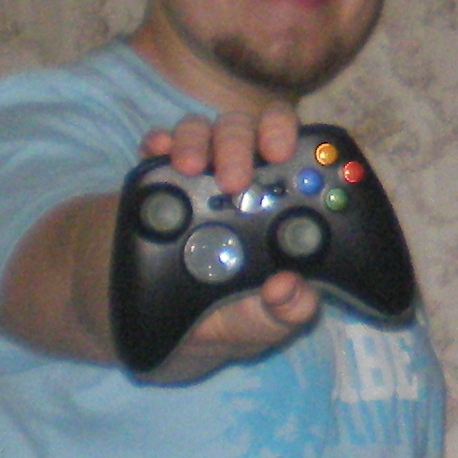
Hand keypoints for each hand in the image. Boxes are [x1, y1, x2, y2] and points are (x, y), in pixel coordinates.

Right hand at [143, 111, 320, 366]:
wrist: (153, 325)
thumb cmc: (221, 319)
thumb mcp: (254, 327)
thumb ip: (282, 313)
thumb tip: (291, 288)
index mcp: (286, 208)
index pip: (305, 159)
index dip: (304, 145)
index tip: (287, 154)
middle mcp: (249, 180)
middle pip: (255, 133)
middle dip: (246, 143)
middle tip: (234, 178)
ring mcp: (203, 174)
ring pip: (209, 131)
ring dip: (200, 140)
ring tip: (189, 167)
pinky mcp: (161, 178)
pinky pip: (161, 146)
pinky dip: (161, 141)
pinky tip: (158, 150)